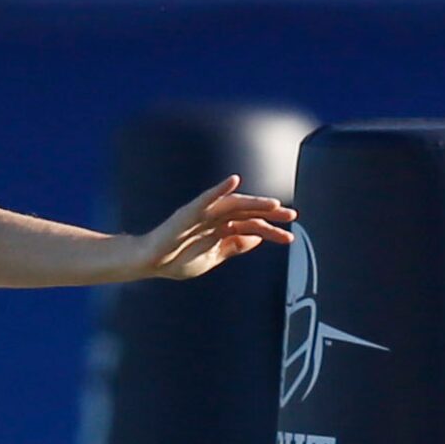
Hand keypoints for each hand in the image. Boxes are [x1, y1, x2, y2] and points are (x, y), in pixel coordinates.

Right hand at [132, 175, 295, 280]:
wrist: (153, 263)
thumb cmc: (179, 259)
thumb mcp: (214, 256)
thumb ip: (235, 246)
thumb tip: (257, 238)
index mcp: (223, 230)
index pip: (252, 227)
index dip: (271, 231)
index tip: (290, 236)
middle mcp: (217, 218)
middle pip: (248, 213)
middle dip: (270, 214)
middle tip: (292, 216)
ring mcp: (204, 213)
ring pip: (233, 204)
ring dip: (253, 202)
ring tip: (273, 204)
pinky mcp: (189, 211)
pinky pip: (206, 197)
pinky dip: (219, 188)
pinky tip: (233, 181)